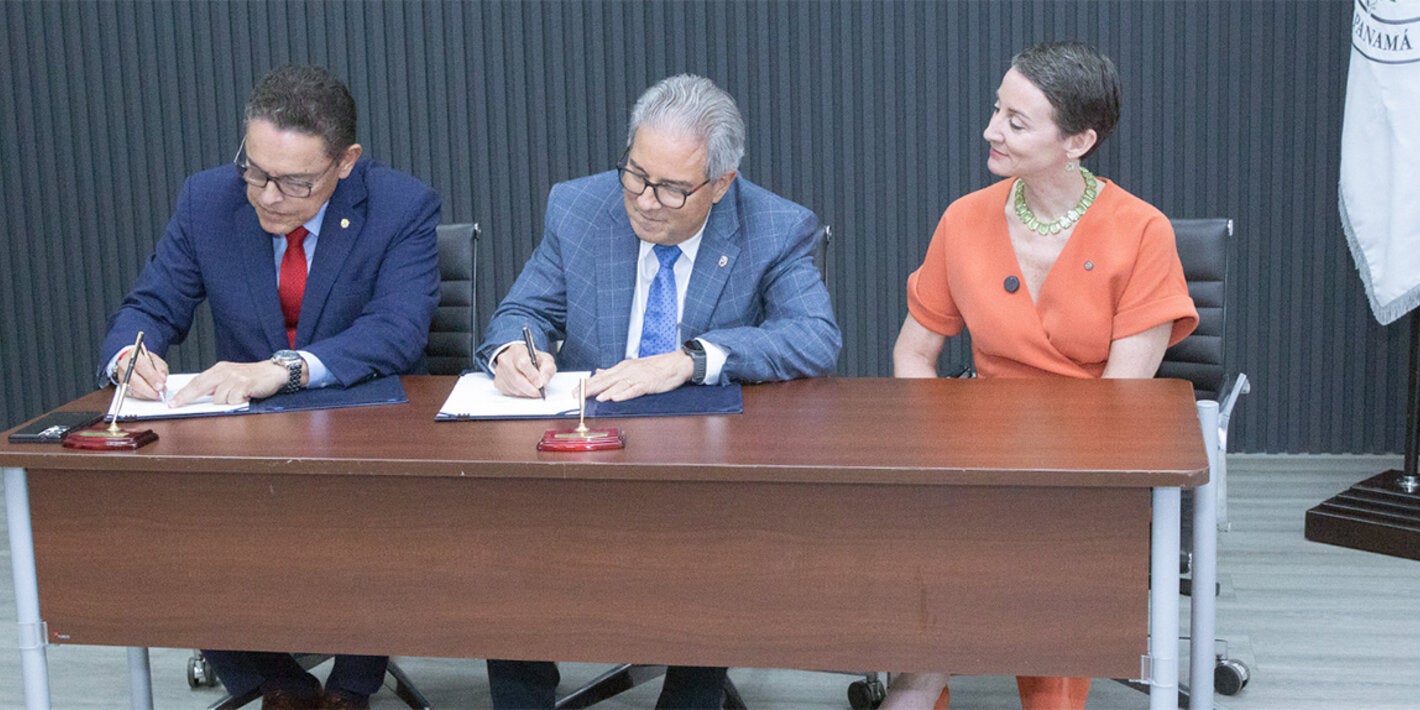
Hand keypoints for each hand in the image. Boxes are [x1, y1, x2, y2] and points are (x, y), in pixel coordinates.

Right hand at [115, 348, 169, 400]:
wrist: (132, 361)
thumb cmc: (144, 360)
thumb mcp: (155, 359)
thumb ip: (160, 368)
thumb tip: (162, 378)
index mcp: (134, 356)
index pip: (142, 366)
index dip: (152, 377)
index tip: (161, 384)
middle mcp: (125, 366)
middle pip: (134, 380)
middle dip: (149, 389)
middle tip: (159, 393)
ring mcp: (122, 377)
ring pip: (133, 389)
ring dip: (147, 394)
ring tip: (158, 394)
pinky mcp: (122, 386)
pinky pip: (132, 394)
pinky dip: (143, 396)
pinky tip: (150, 395)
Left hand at [169, 360, 289, 405]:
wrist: (274, 372)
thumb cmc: (252, 378)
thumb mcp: (231, 378)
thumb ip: (217, 385)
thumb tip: (200, 397)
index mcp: (219, 369)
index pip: (196, 381)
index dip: (183, 393)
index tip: (173, 402)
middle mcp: (225, 371)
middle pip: (200, 386)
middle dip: (186, 397)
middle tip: (177, 406)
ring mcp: (235, 377)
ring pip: (219, 398)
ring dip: (226, 403)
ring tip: (237, 398)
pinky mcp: (245, 383)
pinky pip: (233, 399)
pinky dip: (237, 403)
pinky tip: (245, 398)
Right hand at [492, 342, 556, 397]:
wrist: (520, 360)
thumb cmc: (534, 360)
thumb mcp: (545, 360)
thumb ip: (548, 369)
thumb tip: (543, 381)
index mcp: (518, 350)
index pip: (523, 363)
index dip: (532, 375)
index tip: (540, 384)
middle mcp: (505, 359)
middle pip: (516, 378)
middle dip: (530, 389)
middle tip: (539, 393)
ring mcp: (499, 371)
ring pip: (513, 387)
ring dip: (526, 392)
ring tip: (534, 390)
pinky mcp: (497, 381)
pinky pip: (509, 392)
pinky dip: (519, 393)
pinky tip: (525, 389)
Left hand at [585, 351, 693, 401]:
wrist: (675, 363)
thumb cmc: (655, 366)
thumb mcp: (631, 366)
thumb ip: (614, 371)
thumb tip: (598, 371)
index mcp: (622, 368)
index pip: (600, 377)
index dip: (586, 385)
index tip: (573, 391)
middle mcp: (627, 371)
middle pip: (605, 381)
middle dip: (590, 389)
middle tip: (577, 395)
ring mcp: (637, 377)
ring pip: (618, 385)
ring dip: (606, 392)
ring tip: (596, 398)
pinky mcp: (648, 384)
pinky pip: (634, 390)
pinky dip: (625, 394)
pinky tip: (616, 398)